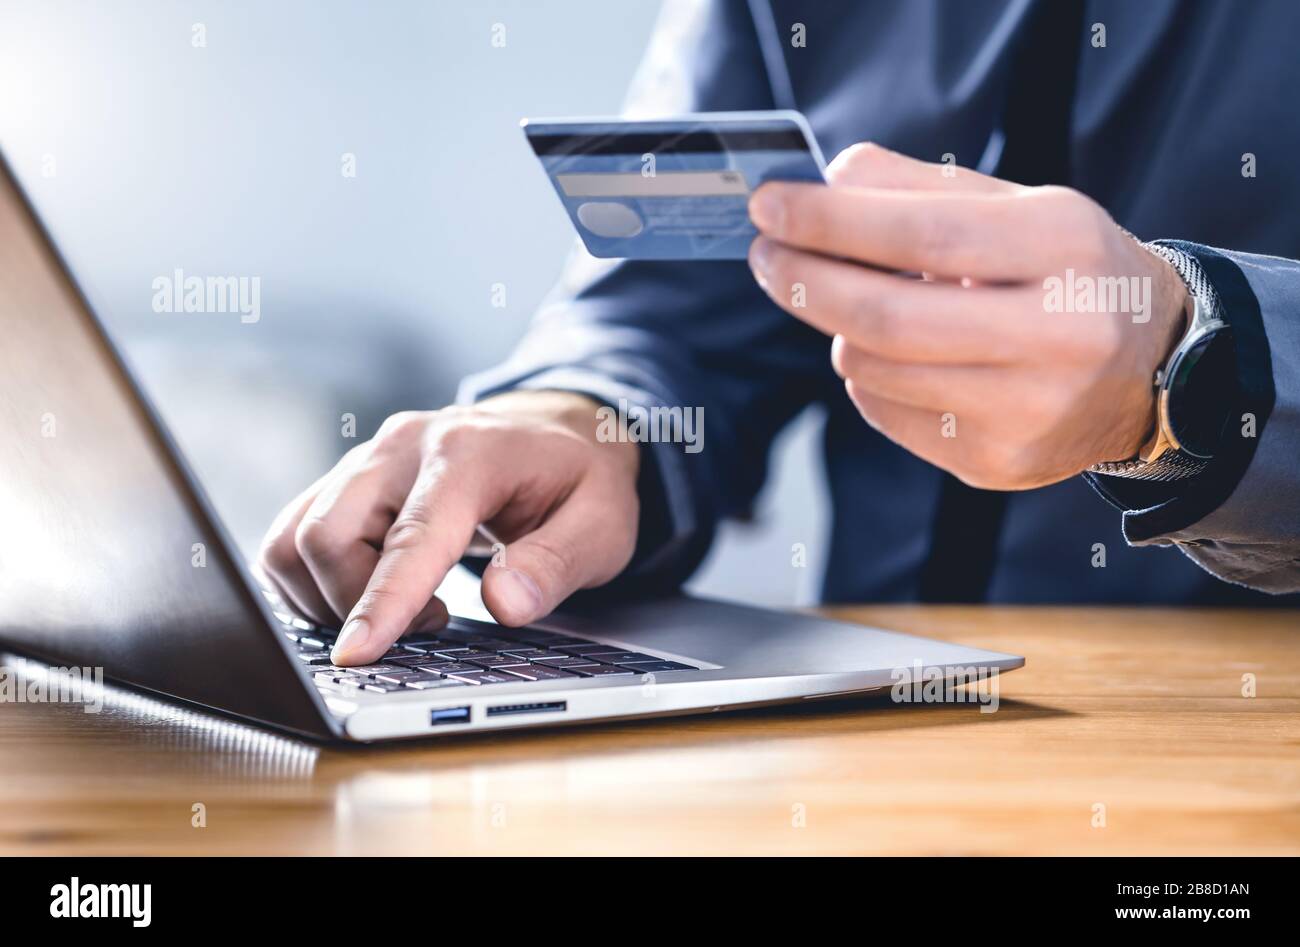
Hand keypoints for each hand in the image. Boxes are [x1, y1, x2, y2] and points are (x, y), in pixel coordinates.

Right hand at [258, 391, 639, 665]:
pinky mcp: (345, 478)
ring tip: (404, 609)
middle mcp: (402, 447)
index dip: (381, 602)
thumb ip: (557, 564)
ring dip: (327, 596)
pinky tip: (368, 593)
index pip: (410, 537)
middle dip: (354, 605)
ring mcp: (367, 459)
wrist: (559, 430)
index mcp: (468, 453)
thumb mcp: (603, 525)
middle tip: (431, 625)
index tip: (356, 656)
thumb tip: (504, 604)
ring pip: (296, 539)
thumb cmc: (580, 480)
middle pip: (327, 534)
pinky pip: (294, 536)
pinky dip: (312, 581)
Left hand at [747, 143, 1188, 489]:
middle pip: (887, 318)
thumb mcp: (1020, 207)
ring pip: (875, 371)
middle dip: (806, 283)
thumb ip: (922, 187)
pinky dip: (868, 377)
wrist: (1153, 371)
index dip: (830, 221)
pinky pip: (886, 415)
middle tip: (766, 258)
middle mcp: (1057, 337)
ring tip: (858, 303)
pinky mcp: (997, 464)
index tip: (768, 205)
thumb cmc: (1068, 272)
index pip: (922, 234)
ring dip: (840, 330)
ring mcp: (1028, 413)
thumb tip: (829, 179)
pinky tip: (898, 356)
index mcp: (1064, 250)